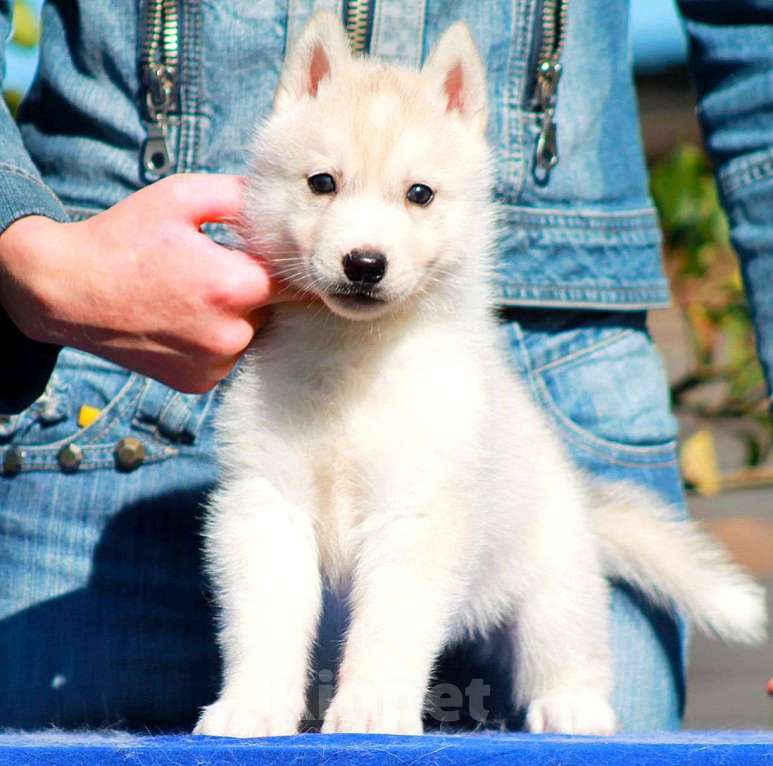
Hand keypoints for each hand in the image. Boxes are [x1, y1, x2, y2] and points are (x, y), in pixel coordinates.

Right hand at [0, 174, 290, 392]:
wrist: (66, 292)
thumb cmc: (123, 239)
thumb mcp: (181, 198)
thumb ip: (239, 196)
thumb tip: (279, 199)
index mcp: (235, 287)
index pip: (295, 280)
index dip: (290, 265)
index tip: (288, 257)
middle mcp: (231, 334)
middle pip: (271, 307)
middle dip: (254, 288)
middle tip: (216, 268)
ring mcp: (214, 364)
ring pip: (249, 333)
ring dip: (235, 316)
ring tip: (192, 295)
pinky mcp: (199, 383)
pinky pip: (225, 356)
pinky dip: (213, 340)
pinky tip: (182, 321)